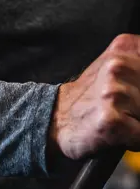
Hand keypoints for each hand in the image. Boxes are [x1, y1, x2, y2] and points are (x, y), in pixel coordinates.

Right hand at [50, 34, 139, 160]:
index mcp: (125, 47)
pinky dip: (135, 141)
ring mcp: (115, 92)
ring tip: (123, 119)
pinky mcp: (112, 121)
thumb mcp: (119, 67)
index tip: (136, 93)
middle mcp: (119, 65)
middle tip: (129, 108)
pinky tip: (118, 132)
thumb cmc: (91, 97)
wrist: (56, 118)